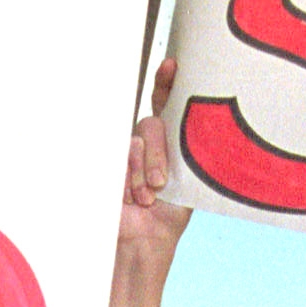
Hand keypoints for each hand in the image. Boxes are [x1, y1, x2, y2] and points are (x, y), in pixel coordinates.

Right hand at [119, 58, 192, 260]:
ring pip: (133, 143)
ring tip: (144, 199)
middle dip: (156, 154)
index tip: (172, 65)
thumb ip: (190, 154)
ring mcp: (123, 152)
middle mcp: (144, 142)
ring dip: (140, 174)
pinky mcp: (105, 164)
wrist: (143, 241)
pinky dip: (124, 178)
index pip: (166, 103)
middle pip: (151, 125)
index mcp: (168, 142)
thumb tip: (199, 130)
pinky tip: (128, 197)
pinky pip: (114, 158)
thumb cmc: (168, 215)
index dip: (167, 82)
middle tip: (159, 184)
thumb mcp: (187, 182)